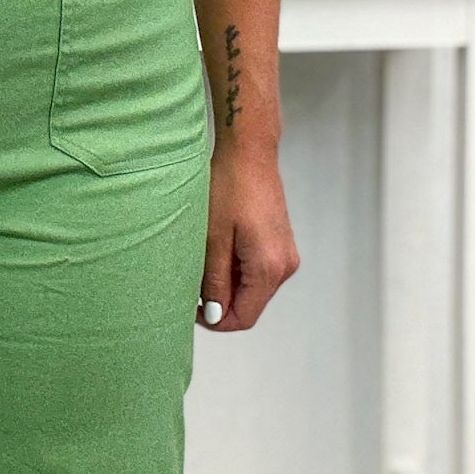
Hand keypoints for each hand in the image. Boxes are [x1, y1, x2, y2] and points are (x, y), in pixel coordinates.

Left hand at [198, 142, 298, 331]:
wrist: (250, 153)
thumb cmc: (230, 187)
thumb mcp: (212, 239)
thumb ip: (214, 281)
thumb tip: (215, 315)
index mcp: (269, 268)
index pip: (244, 317)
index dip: (215, 320)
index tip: (190, 307)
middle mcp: (284, 266)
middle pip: (249, 304)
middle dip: (219, 301)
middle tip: (191, 280)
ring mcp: (285, 255)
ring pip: (251, 288)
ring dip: (226, 283)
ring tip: (204, 258)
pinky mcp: (280, 244)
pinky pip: (256, 271)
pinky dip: (235, 269)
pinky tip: (218, 248)